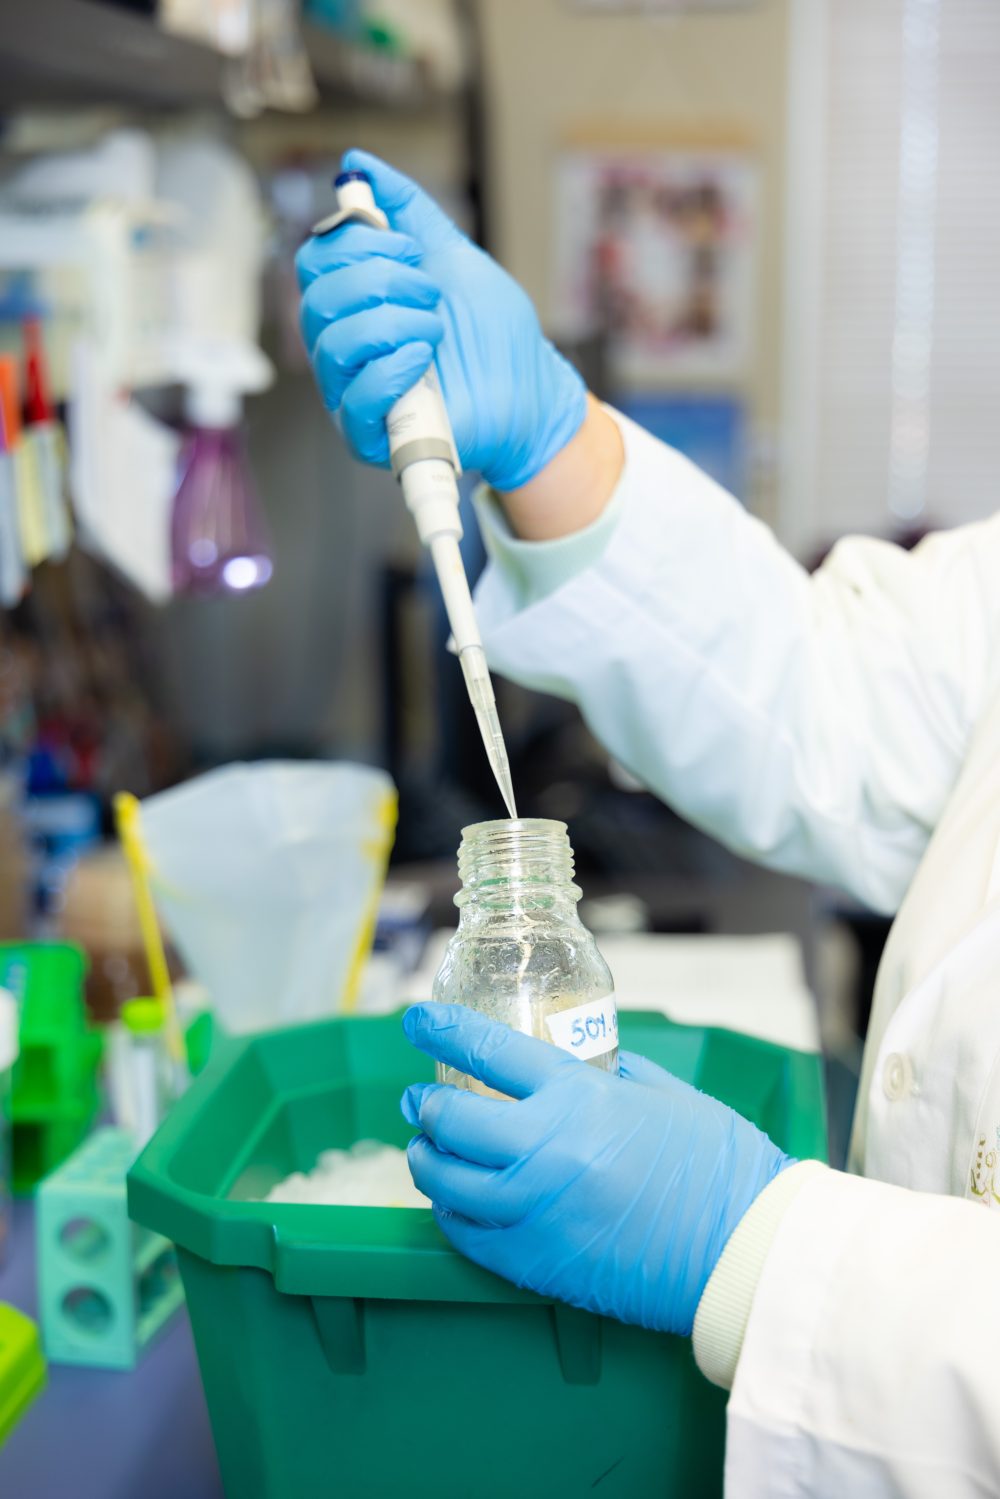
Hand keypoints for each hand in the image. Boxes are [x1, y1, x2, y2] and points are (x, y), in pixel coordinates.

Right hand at [295, 150, 586, 491]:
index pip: (314, 261)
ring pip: (332, 345)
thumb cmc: (493, 333)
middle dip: (382, 281)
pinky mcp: (371, 436)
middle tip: (431, 293)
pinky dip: (393, 368)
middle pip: (317, 299)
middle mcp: (342, 346)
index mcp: (352, 302)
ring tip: (436, 330)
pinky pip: (354, 399)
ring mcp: (352, 393)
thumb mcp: (451, 255)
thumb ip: (406, 209)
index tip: (412, 251)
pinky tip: (425, 360)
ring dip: (394, 324)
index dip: (358, 244)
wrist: (531, 391)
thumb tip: (357, 164)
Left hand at [401, 1004, 792, 1336]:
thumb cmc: (717, 1166)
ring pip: (445, 1182)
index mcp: (578, 1097)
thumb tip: (585, 1065)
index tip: (415, 1020)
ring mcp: (534, 1210)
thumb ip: (612, 1074)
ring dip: (426, 1159)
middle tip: (418, 1097)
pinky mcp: (536, 1263)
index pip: (487, 1051)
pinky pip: (467, 1235)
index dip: (442, 1031)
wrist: (743, 1251)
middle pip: (452, 1120)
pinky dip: (449, 1212)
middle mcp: (544, 1150)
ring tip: (424, 1149)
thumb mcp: (662, 1094)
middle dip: (425, 1103)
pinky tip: (450, 1202)